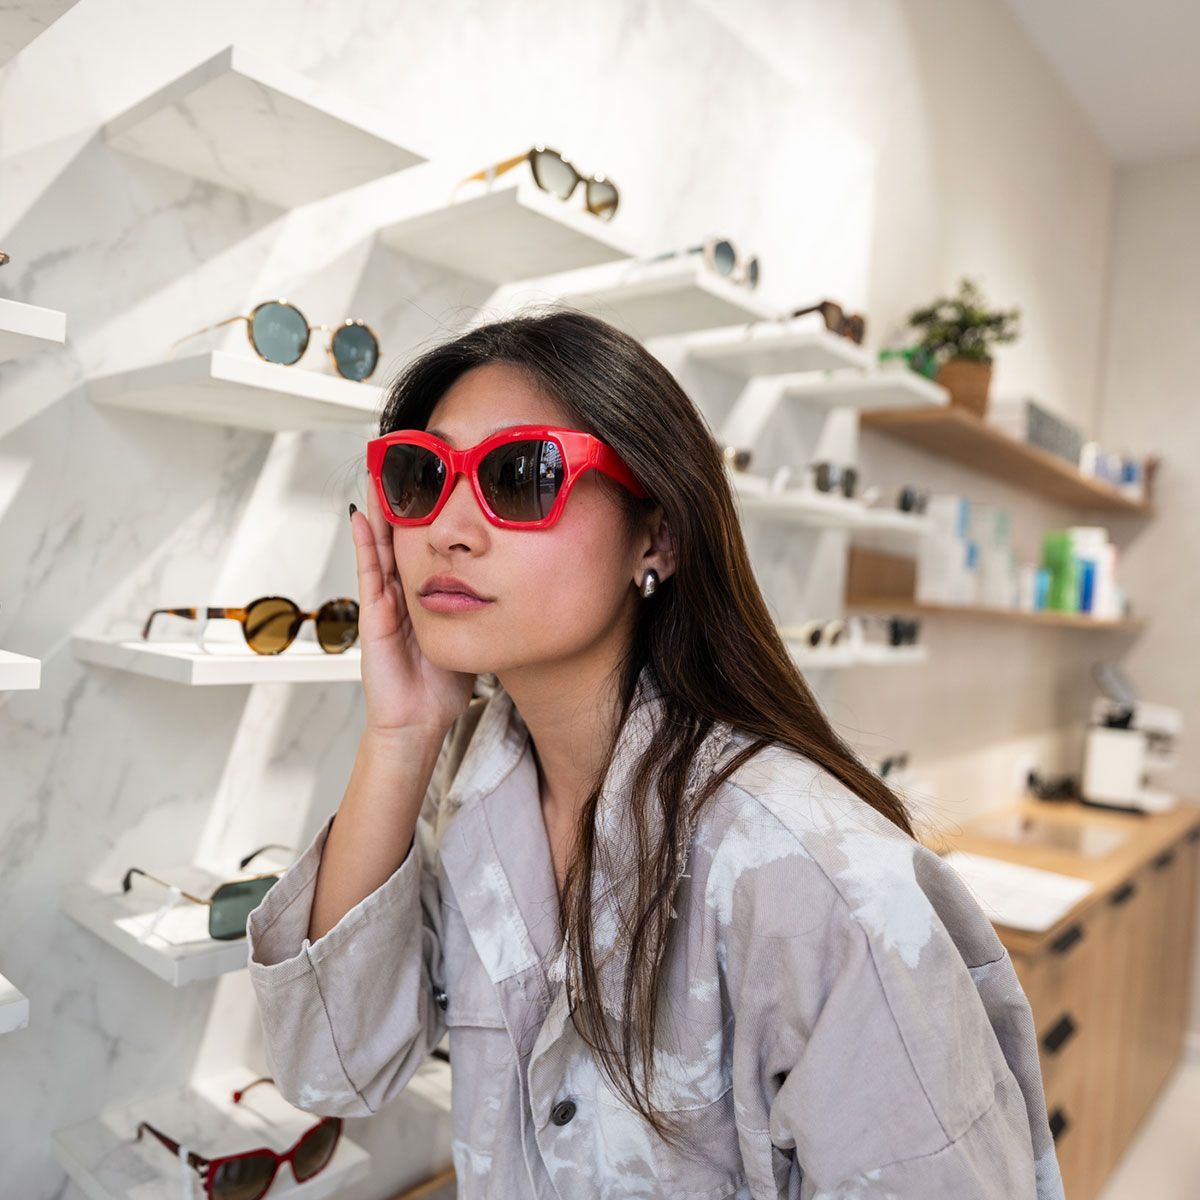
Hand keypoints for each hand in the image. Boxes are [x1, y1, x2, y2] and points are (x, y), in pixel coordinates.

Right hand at [349, 484, 475, 735]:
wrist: (418, 722)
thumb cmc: (442, 687)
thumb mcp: (472, 635)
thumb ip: (485, 611)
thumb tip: (519, 587)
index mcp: (424, 598)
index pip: (425, 548)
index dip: (428, 518)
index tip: (438, 484)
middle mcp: (402, 595)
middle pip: (401, 539)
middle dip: (403, 505)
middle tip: (406, 466)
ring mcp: (384, 604)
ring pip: (381, 547)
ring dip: (379, 513)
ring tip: (380, 476)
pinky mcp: (373, 617)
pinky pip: (368, 573)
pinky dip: (364, 544)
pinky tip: (361, 516)